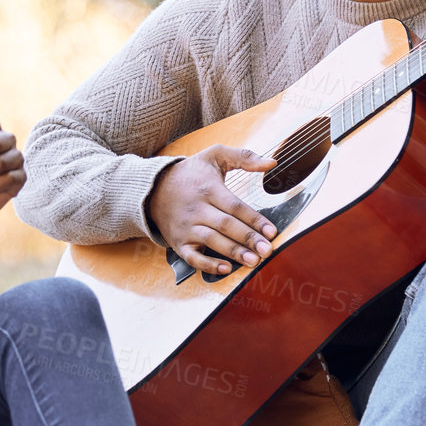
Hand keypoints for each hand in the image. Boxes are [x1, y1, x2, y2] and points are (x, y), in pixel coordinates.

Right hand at [145, 144, 279, 275]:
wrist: (153, 188)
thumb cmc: (191, 173)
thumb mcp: (214, 155)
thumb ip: (244, 156)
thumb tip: (272, 163)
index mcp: (208, 189)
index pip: (235, 206)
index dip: (254, 219)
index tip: (272, 231)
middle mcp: (197, 209)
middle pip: (225, 225)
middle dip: (248, 239)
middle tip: (267, 250)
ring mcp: (186, 227)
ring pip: (212, 241)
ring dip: (233, 252)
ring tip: (253, 261)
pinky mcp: (179, 242)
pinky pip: (192, 257)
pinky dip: (208, 265)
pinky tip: (225, 269)